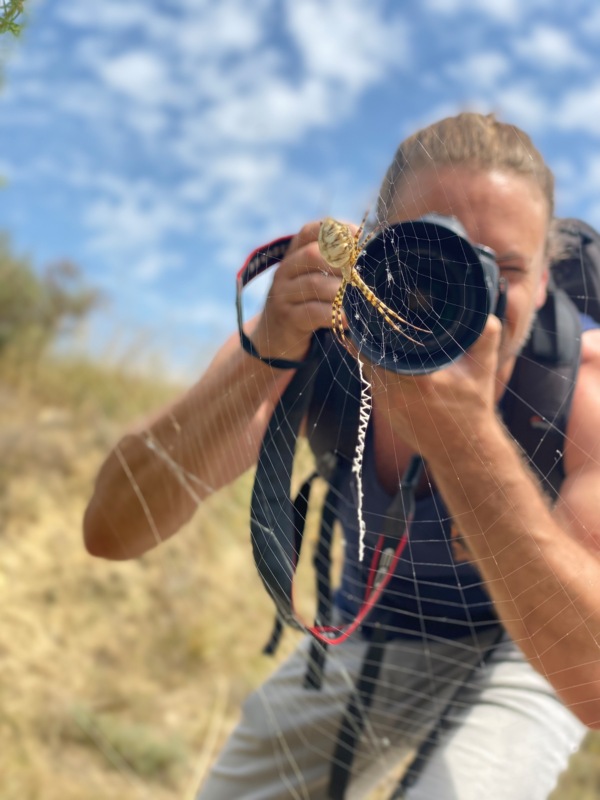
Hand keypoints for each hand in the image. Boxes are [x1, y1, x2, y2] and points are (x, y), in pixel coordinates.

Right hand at [249, 221, 355, 362]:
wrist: (276, 338)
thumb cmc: (306, 303)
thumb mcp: (314, 279)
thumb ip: (334, 265)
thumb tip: (371, 253)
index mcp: (294, 255)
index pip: (310, 231)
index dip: (335, 230)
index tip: (357, 236)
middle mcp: (285, 271)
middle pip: (312, 255)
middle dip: (341, 261)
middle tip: (360, 273)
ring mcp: (283, 294)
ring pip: (314, 284)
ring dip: (341, 290)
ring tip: (359, 297)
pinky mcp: (287, 318)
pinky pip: (313, 312)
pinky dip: (335, 314)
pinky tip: (350, 319)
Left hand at [369, 315, 503, 456]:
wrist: (463, 448)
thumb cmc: (473, 408)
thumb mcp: (482, 370)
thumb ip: (485, 338)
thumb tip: (484, 314)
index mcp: (418, 380)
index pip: (381, 346)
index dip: (377, 327)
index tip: (379, 312)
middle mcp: (396, 393)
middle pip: (368, 355)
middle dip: (372, 336)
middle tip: (377, 317)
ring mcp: (386, 405)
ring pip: (368, 369)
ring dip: (373, 352)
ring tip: (380, 333)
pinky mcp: (384, 411)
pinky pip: (374, 382)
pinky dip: (378, 369)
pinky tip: (385, 357)